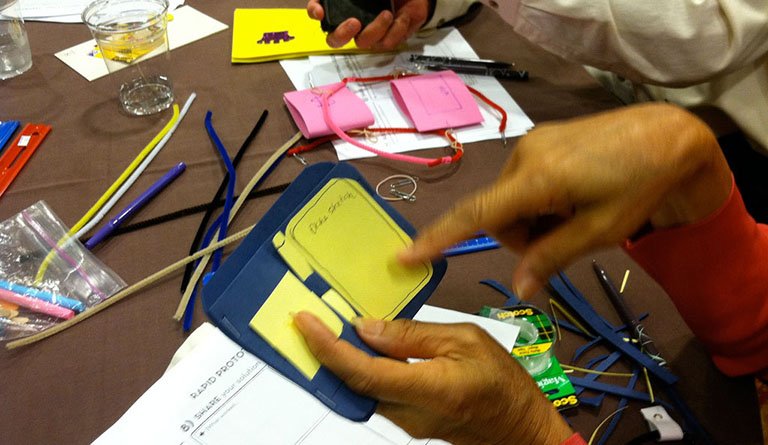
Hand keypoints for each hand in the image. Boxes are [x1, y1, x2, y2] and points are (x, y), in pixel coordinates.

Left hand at [294, 312, 573, 444]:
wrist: (520, 428)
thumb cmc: (504, 383)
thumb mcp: (466, 340)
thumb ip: (413, 335)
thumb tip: (367, 328)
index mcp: (429, 388)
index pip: (364, 372)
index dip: (328, 348)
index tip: (306, 323)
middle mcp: (410, 414)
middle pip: (352, 385)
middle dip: (323, 353)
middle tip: (306, 321)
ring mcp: (406, 423)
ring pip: (359, 392)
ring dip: (337, 362)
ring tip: (324, 328)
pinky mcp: (406, 422)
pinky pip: (373, 395)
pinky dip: (357, 370)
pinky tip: (355, 347)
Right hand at [307, 0, 429, 48]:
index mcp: (343, 6)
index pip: (318, 10)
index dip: (315, 12)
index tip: (320, 11)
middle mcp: (352, 22)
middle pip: (335, 39)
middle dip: (341, 34)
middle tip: (354, 22)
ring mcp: (369, 33)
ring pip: (364, 43)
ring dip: (375, 28)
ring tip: (387, 13)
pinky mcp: (387, 40)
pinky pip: (387, 43)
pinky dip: (396, 29)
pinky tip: (402, 17)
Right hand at [399, 103, 731, 298]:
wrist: (667, 136)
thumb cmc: (638, 186)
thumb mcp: (598, 231)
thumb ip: (550, 258)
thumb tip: (516, 289)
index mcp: (536, 179)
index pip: (476, 213)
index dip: (438, 237)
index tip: (405, 255)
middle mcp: (523, 156)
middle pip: (497, 215)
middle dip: (523, 236)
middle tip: (567, 237)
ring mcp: (530, 145)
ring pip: (509, 202)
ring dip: (534, 219)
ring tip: (576, 212)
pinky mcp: (539, 141)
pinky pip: (522, 183)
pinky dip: (539, 201)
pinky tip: (573, 194)